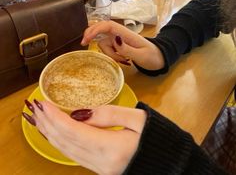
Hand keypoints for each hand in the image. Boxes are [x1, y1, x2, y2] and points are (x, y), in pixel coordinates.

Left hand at [27, 100, 146, 174]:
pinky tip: (54, 134)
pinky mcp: (100, 169)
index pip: (74, 130)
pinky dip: (60, 143)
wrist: (168, 164)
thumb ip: (110, 113)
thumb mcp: (138, 118)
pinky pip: (74, 156)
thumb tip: (82, 112)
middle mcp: (101, 162)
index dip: (55, 117)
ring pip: (67, 151)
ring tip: (39, 119)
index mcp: (111, 148)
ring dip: (51, 134)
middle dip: (48, 124)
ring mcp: (99, 169)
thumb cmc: (157, 137)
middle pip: (66, 142)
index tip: (44, 102)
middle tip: (36, 107)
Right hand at [81, 20, 164, 69]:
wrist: (160, 59)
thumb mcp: (141, 55)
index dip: (95, 29)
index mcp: (126, 33)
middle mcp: (120, 35)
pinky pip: (109, 50)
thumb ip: (127, 49)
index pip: (108, 25)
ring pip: (104, 44)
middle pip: (101, 31)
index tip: (86, 39)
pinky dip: (113, 57)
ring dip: (110, 54)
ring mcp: (119, 41)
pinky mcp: (119, 47)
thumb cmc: (153, 56)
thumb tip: (114, 40)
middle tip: (85, 44)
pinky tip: (123, 61)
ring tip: (124, 61)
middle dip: (92, 36)